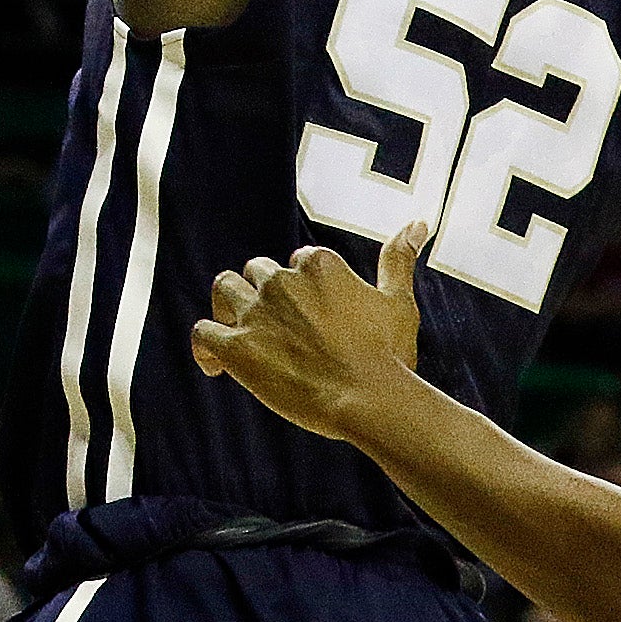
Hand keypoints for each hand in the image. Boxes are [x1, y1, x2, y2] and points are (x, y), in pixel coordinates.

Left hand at [189, 221, 427, 443]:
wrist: (369, 400)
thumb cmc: (388, 355)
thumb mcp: (398, 301)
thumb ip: (398, 259)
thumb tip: (418, 222)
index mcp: (317, 264)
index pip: (299, 262)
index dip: (305, 289)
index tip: (315, 318)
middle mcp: (280, 281)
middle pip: (258, 272)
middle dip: (266, 295)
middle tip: (281, 330)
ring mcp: (255, 312)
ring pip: (224, 289)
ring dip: (229, 306)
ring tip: (242, 334)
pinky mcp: (235, 346)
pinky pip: (202, 332)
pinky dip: (206, 347)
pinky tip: (217, 367)